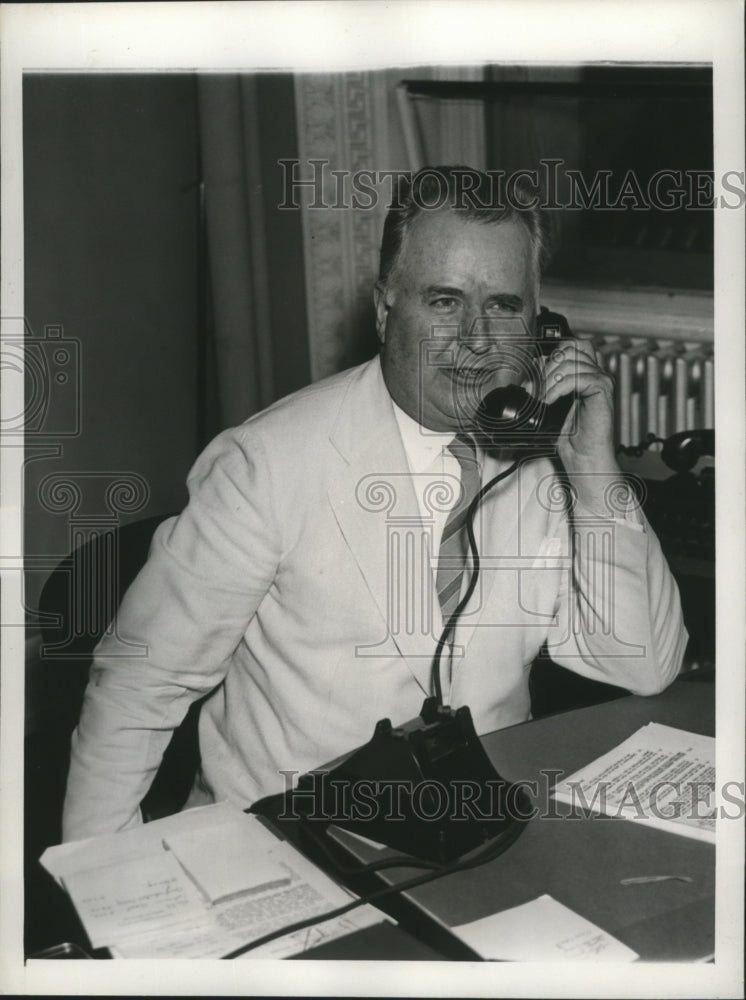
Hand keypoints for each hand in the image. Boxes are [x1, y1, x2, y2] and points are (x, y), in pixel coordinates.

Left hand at [541, 338, 623, 512]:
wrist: (584, 456)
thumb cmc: (570, 436)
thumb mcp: (551, 404)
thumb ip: (546, 384)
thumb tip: (531, 370)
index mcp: (583, 373)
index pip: (567, 347)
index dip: (547, 358)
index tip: (531, 379)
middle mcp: (594, 373)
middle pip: (571, 347)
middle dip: (548, 365)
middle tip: (537, 388)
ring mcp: (600, 380)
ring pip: (571, 362)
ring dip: (550, 380)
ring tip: (542, 398)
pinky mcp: (603, 390)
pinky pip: (577, 378)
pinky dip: (558, 389)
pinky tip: (550, 402)